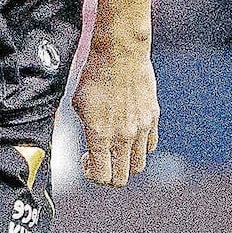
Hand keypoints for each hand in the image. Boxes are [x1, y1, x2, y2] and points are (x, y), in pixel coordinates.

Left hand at [76, 36, 158, 188]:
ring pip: (138, 166)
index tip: (87, 159)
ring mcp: (141, 128)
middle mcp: (123, 136)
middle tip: (101, 159)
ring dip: (125, 164)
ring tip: (116, 149)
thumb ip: (86, 129)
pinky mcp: (153, 118)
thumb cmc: (94, 76)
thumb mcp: (78, 105)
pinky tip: (130, 135)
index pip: (101, 176)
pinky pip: (150, 146)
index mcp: (100, 135)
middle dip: (108, 176)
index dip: (91, 174)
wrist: (120, 54)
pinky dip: (140, 149)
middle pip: (121, 178)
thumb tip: (91, 143)